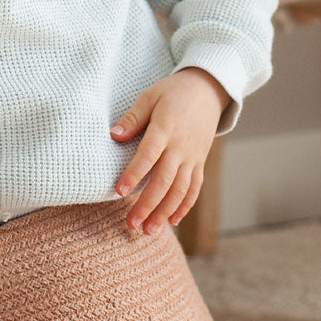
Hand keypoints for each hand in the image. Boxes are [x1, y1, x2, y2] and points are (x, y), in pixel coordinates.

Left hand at [110, 67, 230, 234]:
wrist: (207, 91)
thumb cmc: (172, 92)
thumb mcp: (150, 96)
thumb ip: (132, 117)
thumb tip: (113, 135)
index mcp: (166, 128)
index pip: (148, 155)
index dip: (134, 174)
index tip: (119, 191)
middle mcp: (181, 147)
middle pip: (164, 180)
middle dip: (147, 205)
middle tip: (131, 224)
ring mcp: (193, 157)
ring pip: (180, 190)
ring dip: (164, 212)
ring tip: (147, 230)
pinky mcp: (200, 162)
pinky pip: (195, 188)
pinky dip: (184, 206)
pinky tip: (172, 221)